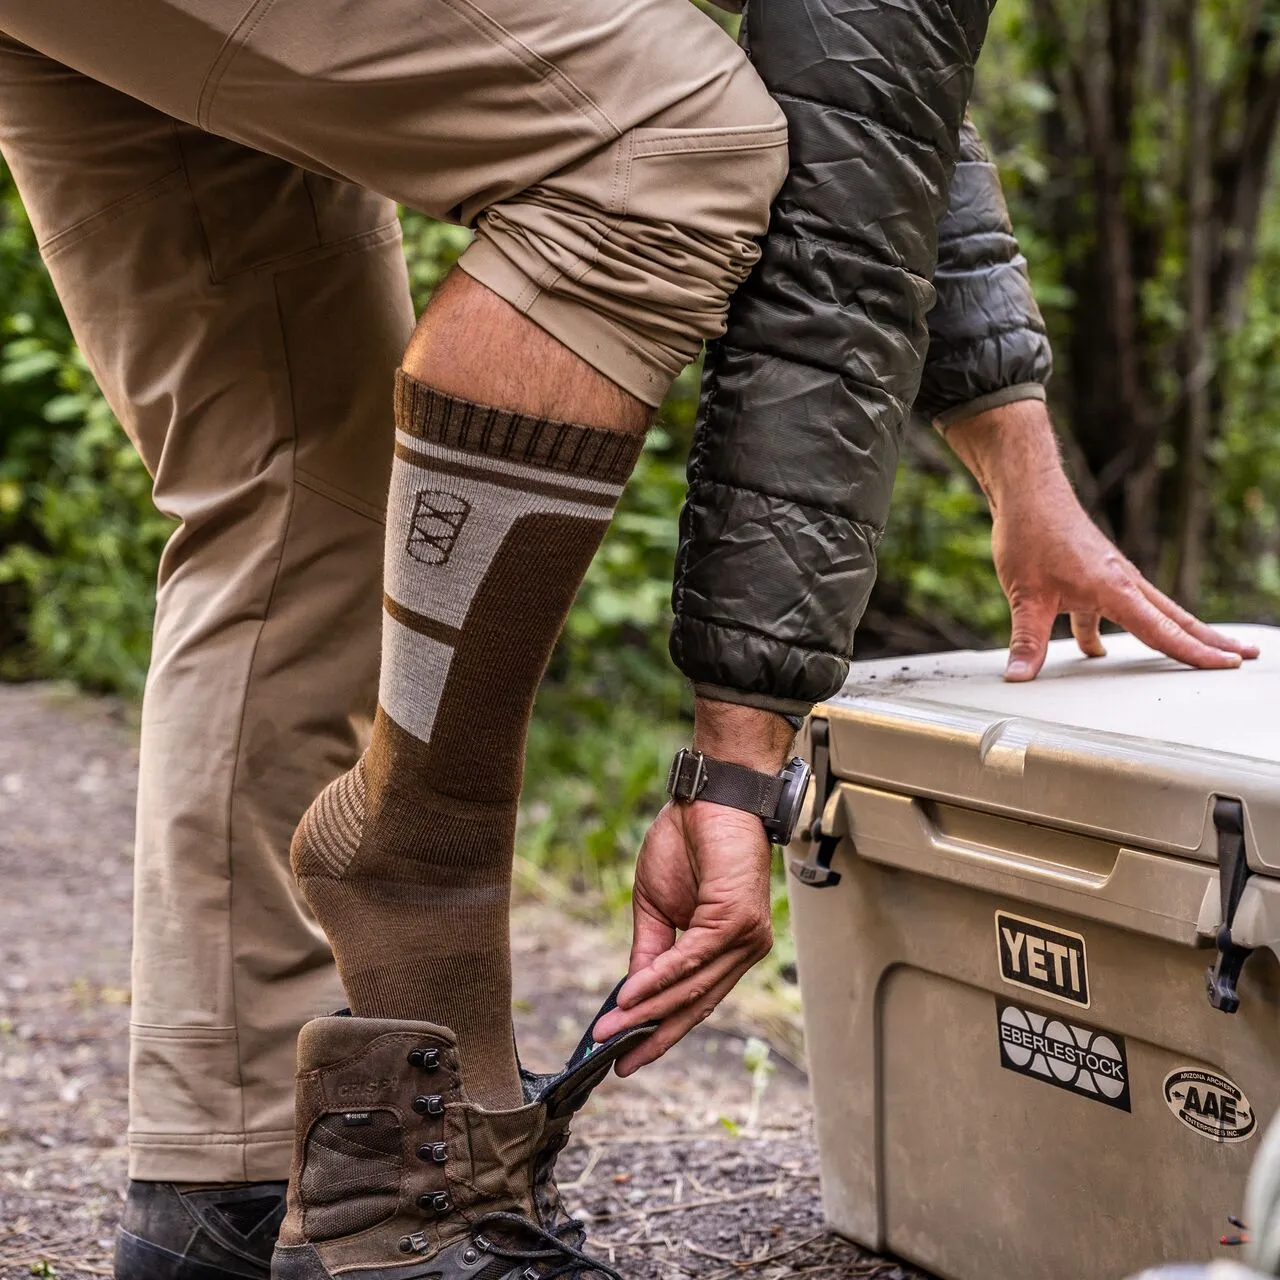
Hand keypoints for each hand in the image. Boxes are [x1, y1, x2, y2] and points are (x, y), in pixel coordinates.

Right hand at [593, 700, 794, 1074]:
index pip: (694, 1001)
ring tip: (612, 1028)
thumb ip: (651, 950)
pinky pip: (693, 960)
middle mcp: (744, 949)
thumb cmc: (690, 841)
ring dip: (647, 1011)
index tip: (625, 1055)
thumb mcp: (658, 905)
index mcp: (728, 949)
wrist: (713, 795)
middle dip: (652, 1035)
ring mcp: (746, 937)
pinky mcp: (737, 920)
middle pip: (695, 1005)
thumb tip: (631, 995)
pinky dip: (659, 979)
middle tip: (615, 1060)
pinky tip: (631, 994)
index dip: (659, 1030)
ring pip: (692, 988)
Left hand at [945, 401, 1259, 680]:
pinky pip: (1114, 608)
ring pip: (1151, 612)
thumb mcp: (1025, 596)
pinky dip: (1111, 629)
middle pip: (1174, 619)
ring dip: (1174, 633)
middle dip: (1209, 640)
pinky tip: (1094, 650)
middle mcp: (1123, 581)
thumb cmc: (1030, 534)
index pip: (1161, 631)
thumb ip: (1026, 640)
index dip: (1193, 652)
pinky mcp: (1095, 573)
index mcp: (1115, 589)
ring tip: (1196, 652)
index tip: (1226, 665)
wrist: (1026, 492)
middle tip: (1244, 656)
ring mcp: (1112, 576)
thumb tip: (1019, 676)